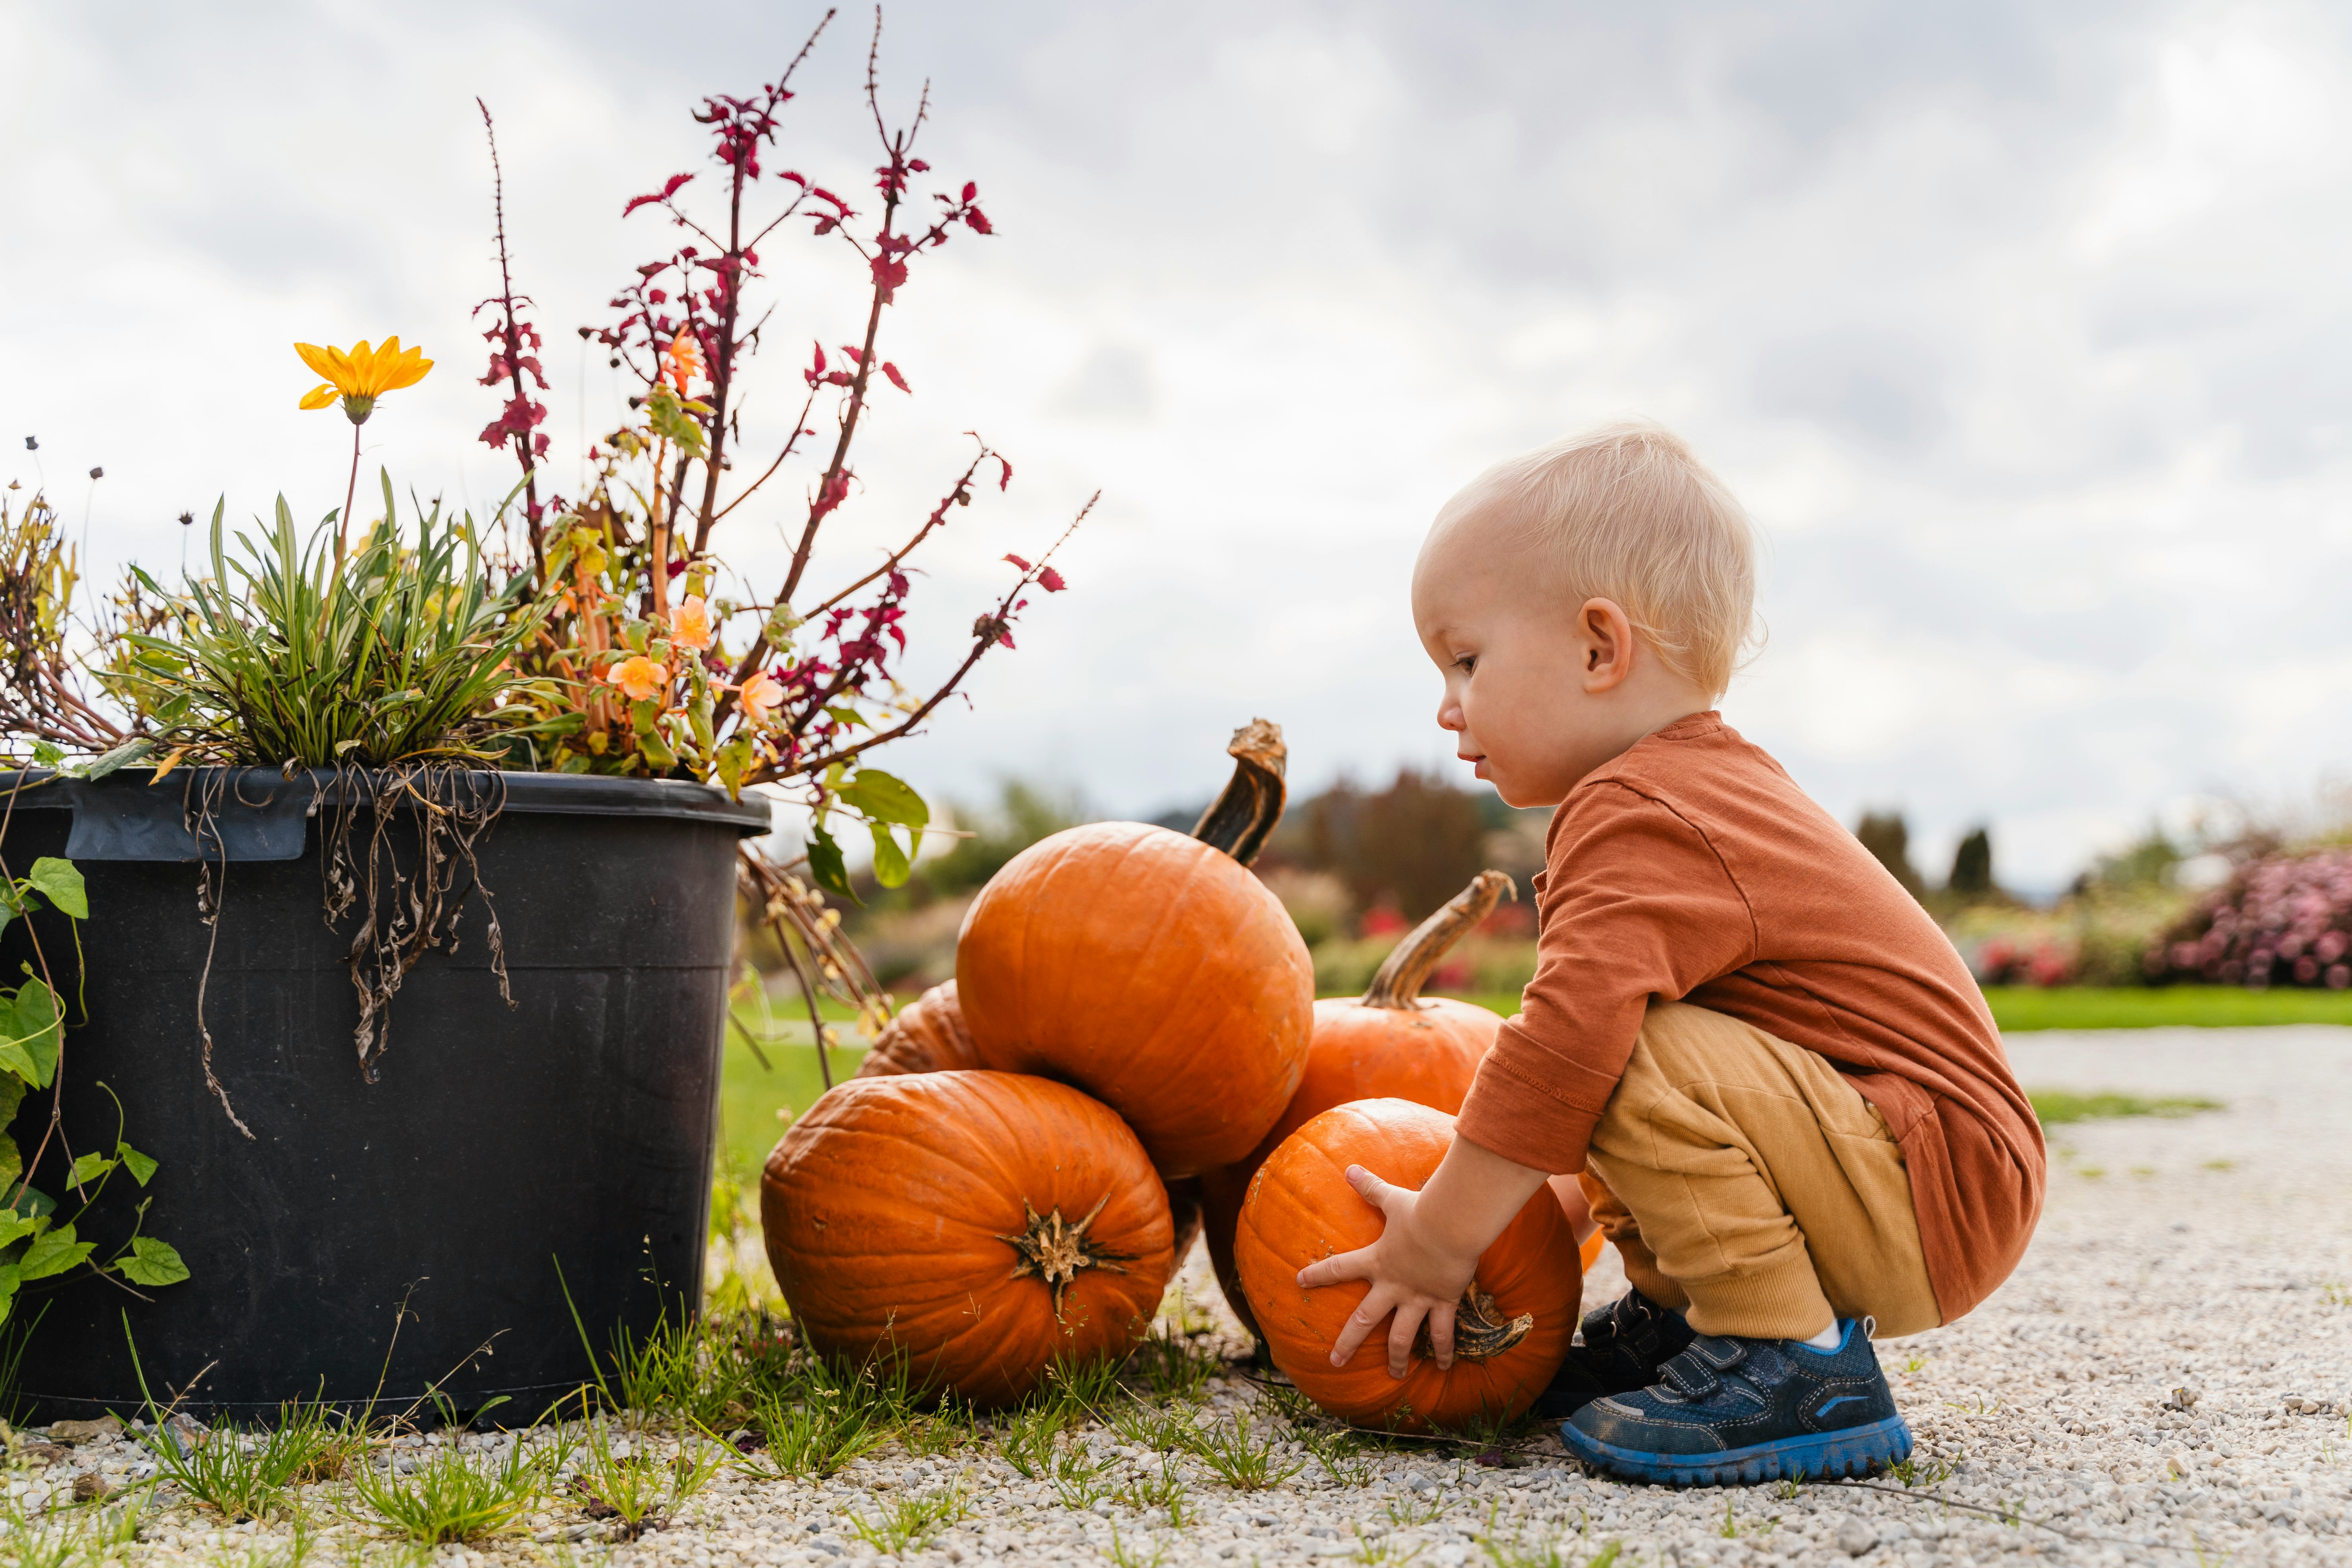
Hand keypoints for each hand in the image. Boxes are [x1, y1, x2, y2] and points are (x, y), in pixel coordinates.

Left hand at [1293, 1135, 1551, 1378]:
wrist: (1450, 1226)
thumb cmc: (1420, 1210)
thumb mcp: (1392, 1198)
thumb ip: (1371, 1187)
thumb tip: (1349, 1168)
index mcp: (1377, 1261)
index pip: (1339, 1267)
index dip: (1319, 1274)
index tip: (1299, 1280)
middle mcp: (1393, 1285)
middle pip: (1365, 1319)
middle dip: (1349, 1341)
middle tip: (1335, 1361)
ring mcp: (1417, 1298)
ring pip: (1403, 1337)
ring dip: (1398, 1358)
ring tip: (1395, 1376)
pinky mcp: (1442, 1302)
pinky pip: (1442, 1333)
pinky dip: (1443, 1352)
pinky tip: (1443, 1369)